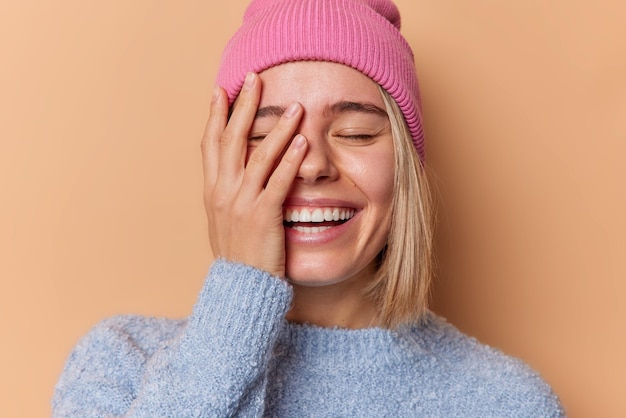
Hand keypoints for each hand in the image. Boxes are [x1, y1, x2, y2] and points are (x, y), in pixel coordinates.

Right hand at [201, 73, 306, 276]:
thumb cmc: (238, 256)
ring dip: (277, 127)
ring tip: (294, 106)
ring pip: (257, 155)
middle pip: (231, 138)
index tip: (222, 89)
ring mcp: (241, 203)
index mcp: (212, 191)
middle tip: (255, 78)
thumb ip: (230, 195)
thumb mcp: (225, 221)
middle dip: (243, 106)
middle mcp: (222, 192)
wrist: (240, 290)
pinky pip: (278, 182)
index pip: (210, 144)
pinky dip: (290, 160)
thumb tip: (236, 174)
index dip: (215, 114)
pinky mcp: (263, 216)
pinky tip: (302, 142)